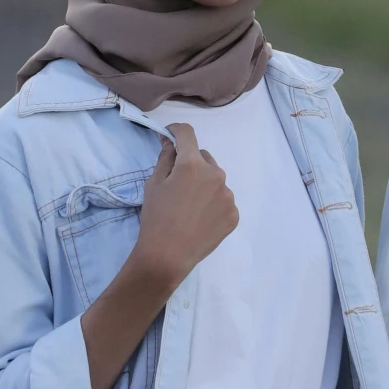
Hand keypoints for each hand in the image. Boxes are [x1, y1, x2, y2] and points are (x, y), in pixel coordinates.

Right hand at [132, 122, 238, 289]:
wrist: (167, 256)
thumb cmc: (156, 218)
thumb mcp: (154, 184)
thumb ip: (165, 158)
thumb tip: (171, 142)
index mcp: (193, 164)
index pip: (187, 134)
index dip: (177, 131)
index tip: (170, 136)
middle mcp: (216, 175)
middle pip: (204, 158)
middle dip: (191, 164)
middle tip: (177, 183)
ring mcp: (228, 195)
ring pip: (215, 180)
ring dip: (204, 185)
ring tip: (189, 207)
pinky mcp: (234, 214)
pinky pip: (223, 200)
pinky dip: (213, 203)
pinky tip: (200, 219)